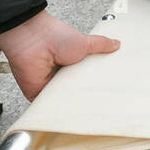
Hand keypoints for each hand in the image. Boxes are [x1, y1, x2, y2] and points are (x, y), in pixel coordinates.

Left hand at [0, 11, 120, 101]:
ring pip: (63, 101)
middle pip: (76, 93)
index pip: (86, 80)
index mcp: (72, 64)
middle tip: (99, 106)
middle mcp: (61, 75)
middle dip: (84, 98)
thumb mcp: (85, 41)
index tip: (107, 94)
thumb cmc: (54, 36)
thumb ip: (101, 45)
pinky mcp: (38, 94)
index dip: (95, 86)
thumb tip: (117, 44)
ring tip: (85, 112)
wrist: (32, 38)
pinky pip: (48, 107)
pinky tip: (65, 113)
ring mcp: (50, 85)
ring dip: (70, 104)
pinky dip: (54, 109)